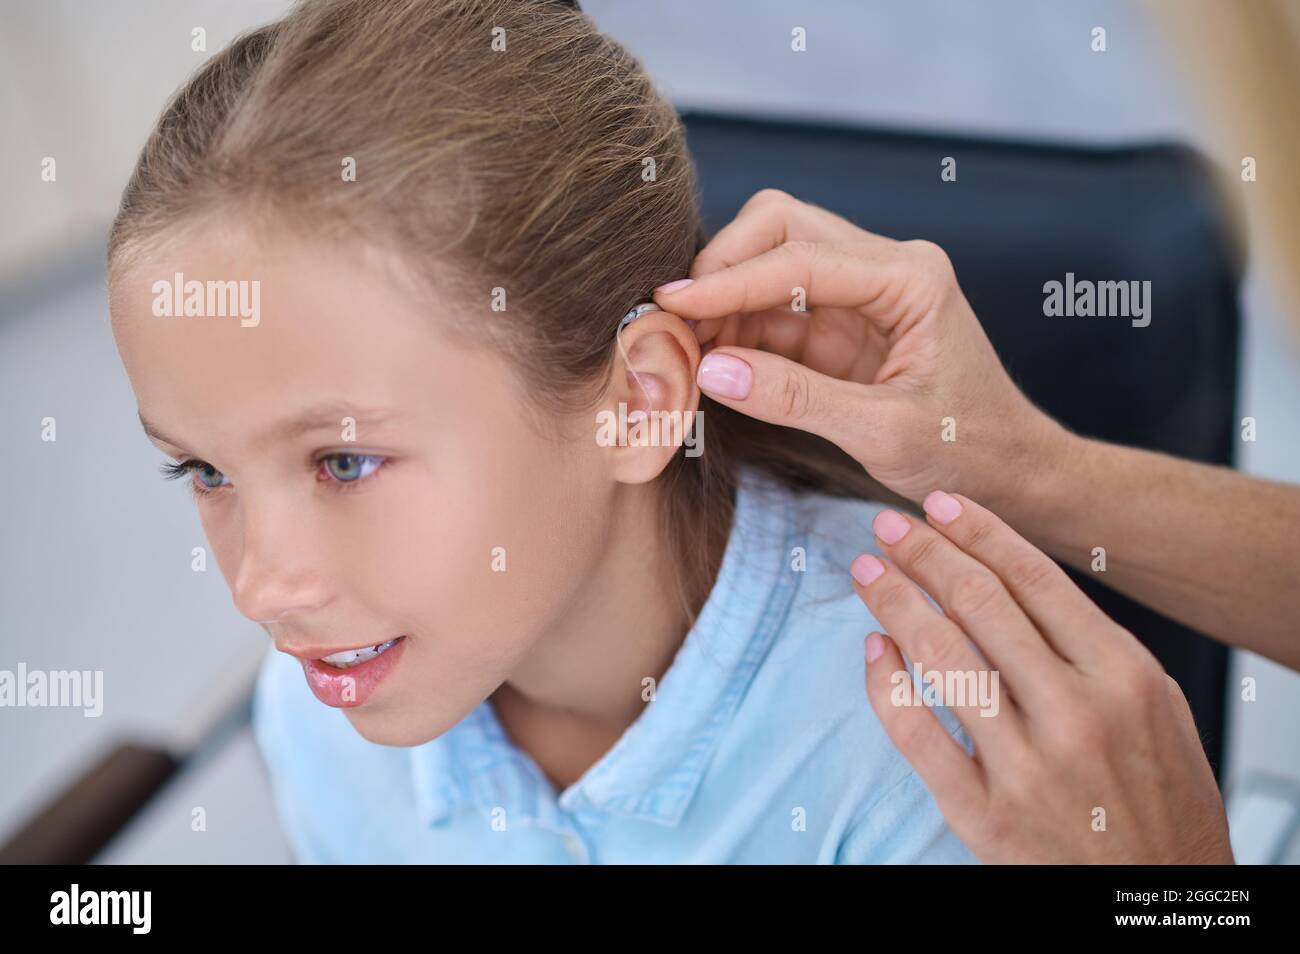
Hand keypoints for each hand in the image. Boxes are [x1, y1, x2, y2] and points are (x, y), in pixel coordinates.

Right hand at [654, 188, 1072, 512]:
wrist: (1008, 472)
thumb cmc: (966, 450)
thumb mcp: (882, 431)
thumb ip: (795, 398)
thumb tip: (711, 369)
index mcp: (910, 278)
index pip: (800, 259)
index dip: (728, 281)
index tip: (670, 304)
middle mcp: (883, 267)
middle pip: (779, 227)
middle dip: (722, 267)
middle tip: (675, 322)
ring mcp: (857, 292)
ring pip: (768, 261)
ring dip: (721, 299)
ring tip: (682, 349)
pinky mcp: (836, 325)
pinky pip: (770, 310)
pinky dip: (732, 329)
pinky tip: (708, 361)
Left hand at [851, 490, 1233, 863]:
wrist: (1159, 896)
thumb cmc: (1159, 799)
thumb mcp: (1155, 706)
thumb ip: (1092, 645)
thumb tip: (1015, 580)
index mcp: (1123, 675)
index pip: (1034, 578)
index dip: (978, 531)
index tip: (938, 505)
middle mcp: (1075, 712)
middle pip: (980, 604)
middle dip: (924, 554)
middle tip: (885, 527)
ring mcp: (1027, 765)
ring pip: (942, 656)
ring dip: (894, 602)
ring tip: (867, 572)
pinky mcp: (984, 812)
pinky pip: (916, 734)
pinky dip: (885, 684)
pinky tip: (872, 649)